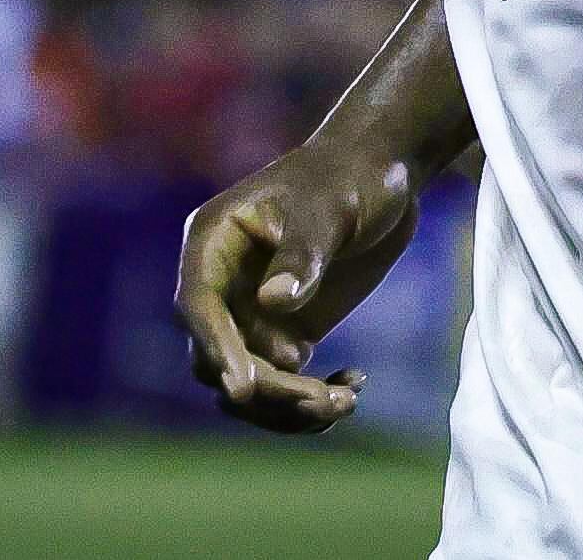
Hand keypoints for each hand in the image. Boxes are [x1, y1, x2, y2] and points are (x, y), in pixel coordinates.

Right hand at [175, 135, 423, 433]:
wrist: (383, 175)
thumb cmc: (350, 176)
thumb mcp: (330, 207)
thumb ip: (301, 253)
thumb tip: (273, 303)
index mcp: (213, 241)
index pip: (199, 305)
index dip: (216, 347)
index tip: (244, 387)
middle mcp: (222, 284)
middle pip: (216, 359)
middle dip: (266, 389)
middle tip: (323, 400)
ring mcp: (250, 313)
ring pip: (247, 385)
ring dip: (288, 407)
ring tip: (346, 402)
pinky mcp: (284, 332)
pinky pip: (282, 385)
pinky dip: (311, 401)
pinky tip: (354, 386)